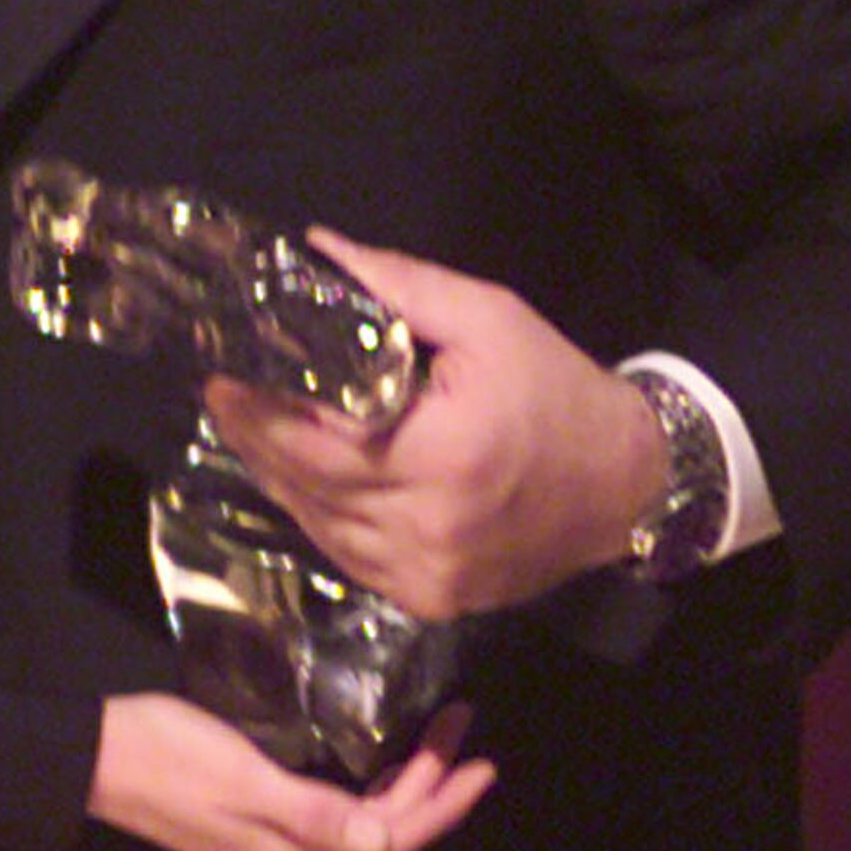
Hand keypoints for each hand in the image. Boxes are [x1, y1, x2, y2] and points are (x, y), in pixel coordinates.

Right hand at [86, 691, 493, 850]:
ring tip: (436, 744)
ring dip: (404, 791)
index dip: (441, 806)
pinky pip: (334, 819)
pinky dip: (368, 792)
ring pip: (360, 829)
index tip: (479, 762)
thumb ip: (314, 812)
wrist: (87, 760)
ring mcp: (268, 849)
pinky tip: (375, 765)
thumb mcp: (242, 777)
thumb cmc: (164, 756)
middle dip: (431, 791)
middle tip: (462, 732)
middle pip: (382, 837)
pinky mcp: (250, 826)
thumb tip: (386, 840)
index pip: (390, 840)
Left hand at [203, 232, 665, 624]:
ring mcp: (425, 575)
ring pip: (318, 527)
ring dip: (280, 479)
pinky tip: (304, 478)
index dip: (258, 411)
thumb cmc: (557, 391)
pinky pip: (348, 556)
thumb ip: (400, 284)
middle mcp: (427, 527)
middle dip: (255, 438)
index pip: (314, 441)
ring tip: (252, 429)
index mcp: (442, 455)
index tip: (222, 373)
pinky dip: (320, 517)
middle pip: (306, 487)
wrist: (628, 483)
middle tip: (223, 395)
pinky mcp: (429, 599)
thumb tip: (319, 251)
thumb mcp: (489, 318)